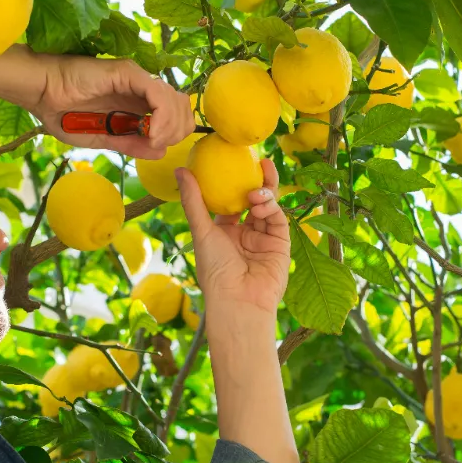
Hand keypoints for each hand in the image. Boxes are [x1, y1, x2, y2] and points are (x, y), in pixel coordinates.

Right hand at [25, 53, 194, 158]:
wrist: (41, 93)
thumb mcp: (102, 138)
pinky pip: (158, 93)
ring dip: (169, 125)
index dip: (174, 133)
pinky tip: (150, 131)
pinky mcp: (128, 72)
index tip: (156, 147)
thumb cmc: (63, 113)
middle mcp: (141, 87)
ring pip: (174, 99)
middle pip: (181, 106)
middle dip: (176, 130)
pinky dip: (161, 115)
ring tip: (152, 140)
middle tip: (156, 144)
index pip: (174, 114)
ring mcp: (136, 78)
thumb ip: (130, 144)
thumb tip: (160, 151)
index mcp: (136, 102)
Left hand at [175, 158, 289, 317]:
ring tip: (256, 192)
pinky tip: (262, 204)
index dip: (233, 182)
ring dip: (264, 194)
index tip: (235, 162)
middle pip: (254, 199)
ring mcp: (264, 237)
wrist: (238, 301)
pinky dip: (271, 208)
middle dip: (258, 180)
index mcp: (224, 231)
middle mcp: (246, 233)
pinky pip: (278, 219)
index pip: (231, 201)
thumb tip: (181, 170)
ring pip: (268, 207)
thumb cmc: (215, 270)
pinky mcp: (281, 244)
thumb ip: (194, 200)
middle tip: (260, 161)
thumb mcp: (201, 231)